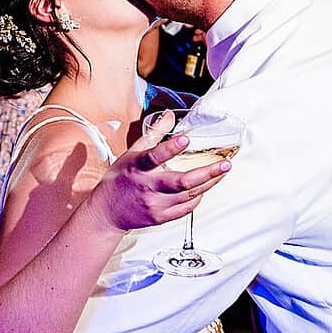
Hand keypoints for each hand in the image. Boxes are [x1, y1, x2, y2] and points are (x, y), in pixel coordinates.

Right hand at [89, 124, 234, 233]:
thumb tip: (169, 115)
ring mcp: (154, 205)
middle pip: (180, 182)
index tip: (186, 138)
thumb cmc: (120, 178)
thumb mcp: (131, 152)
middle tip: (225, 164)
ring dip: (208, 184)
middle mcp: (147, 187)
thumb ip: (153, 134)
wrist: (106, 212)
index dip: (170, 148)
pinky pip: (184, 209)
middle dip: (206, 173)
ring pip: (187, 195)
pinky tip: (205, 189)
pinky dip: (197, 198)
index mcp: (137, 167)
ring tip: (222, 172)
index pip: (153, 156)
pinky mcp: (159, 218)